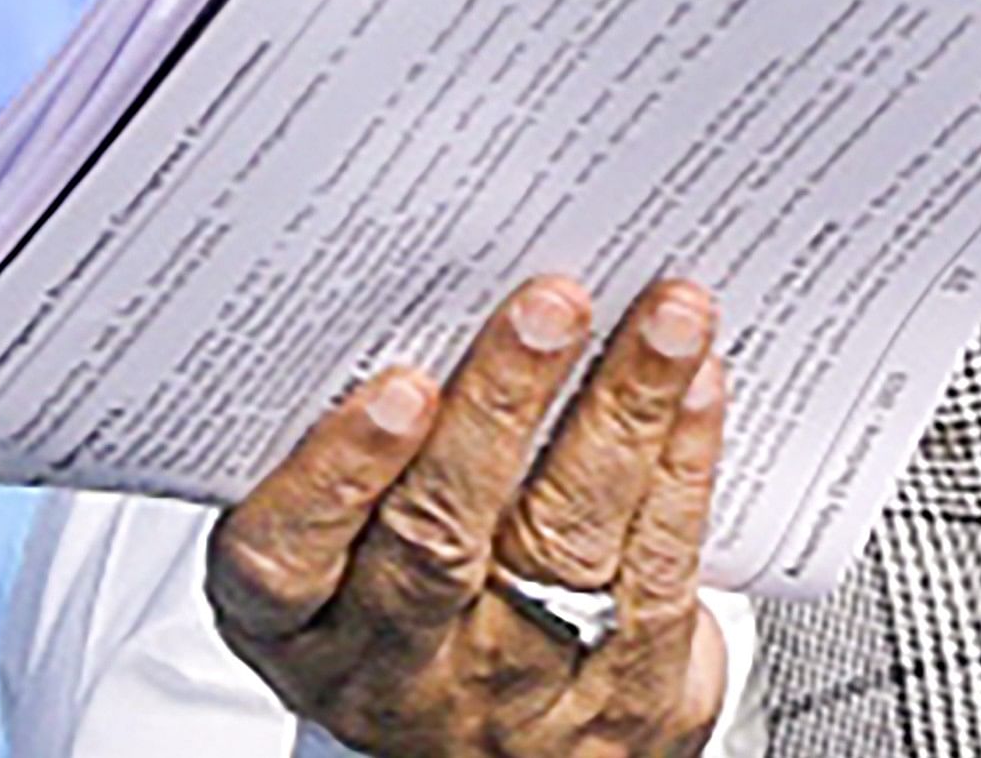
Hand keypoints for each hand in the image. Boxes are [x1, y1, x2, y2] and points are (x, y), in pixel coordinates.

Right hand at [206, 277, 730, 757]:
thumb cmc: (428, 616)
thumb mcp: (358, 555)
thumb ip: (380, 455)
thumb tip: (455, 288)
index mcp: (304, 623)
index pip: (284, 558)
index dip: (335, 474)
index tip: (397, 385)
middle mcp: (400, 665)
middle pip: (437, 540)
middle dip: (498, 411)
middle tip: (550, 307)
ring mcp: (515, 687)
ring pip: (565, 542)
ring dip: (620, 412)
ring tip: (664, 318)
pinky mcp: (626, 692)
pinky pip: (656, 569)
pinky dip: (683, 463)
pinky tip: (697, 387)